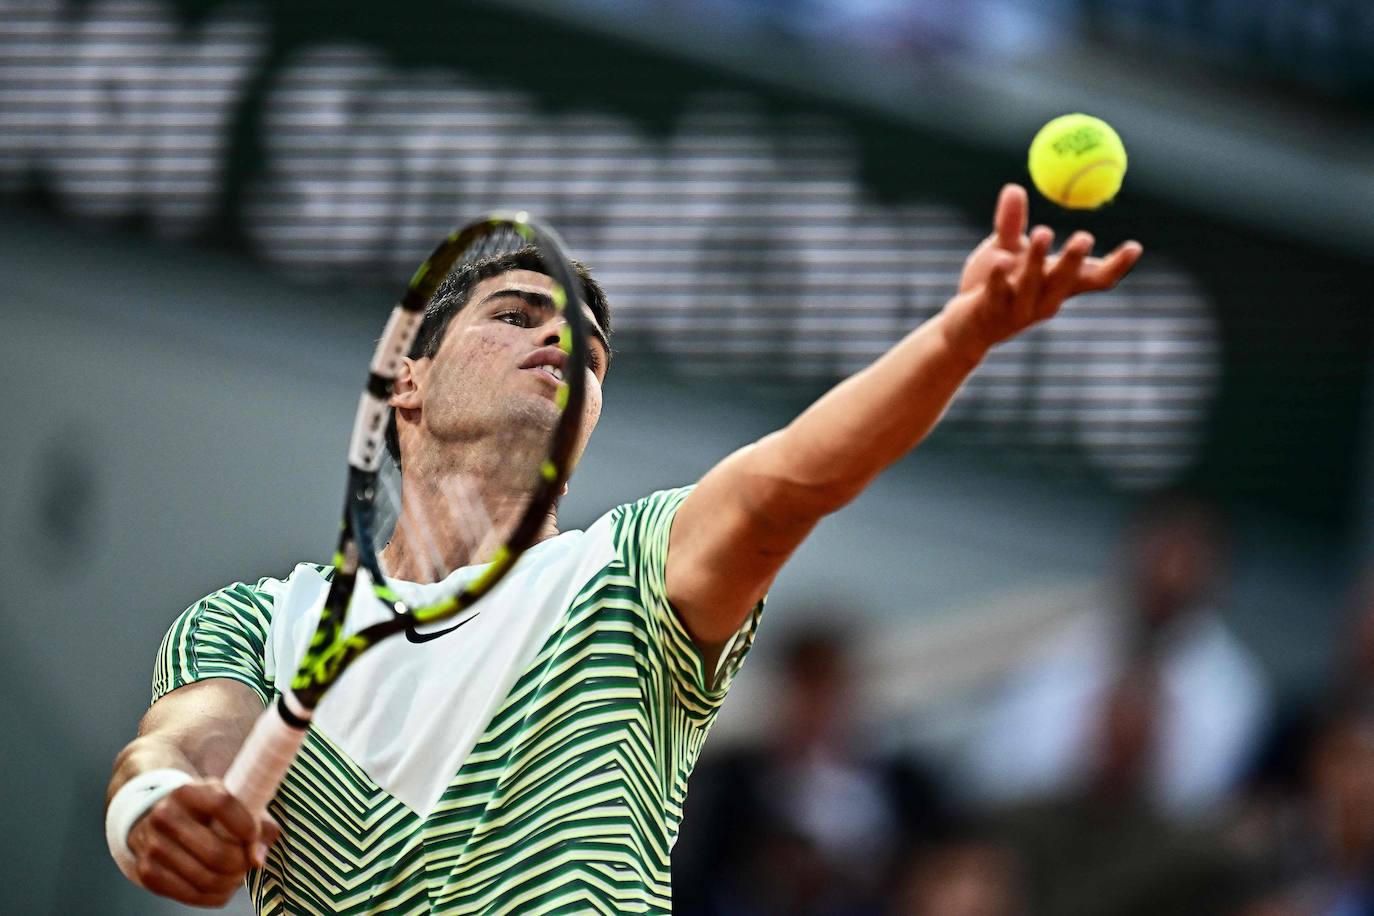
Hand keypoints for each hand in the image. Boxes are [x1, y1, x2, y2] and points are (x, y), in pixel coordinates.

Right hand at [127, 779, 278, 905]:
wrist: (156, 820)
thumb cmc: (201, 811)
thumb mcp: (225, 800)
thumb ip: (253, 818)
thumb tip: (259, 855)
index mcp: (187, 792)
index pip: (223, 806)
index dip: (247, 828)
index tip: (256, 841)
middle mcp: (165, 816)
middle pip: (217, 852)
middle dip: (241, 864)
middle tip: (248, 863)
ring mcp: (152, 846)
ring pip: (206, 878)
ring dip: (231, 882)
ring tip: (237, 875)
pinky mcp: (147, 873)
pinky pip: (192, 895)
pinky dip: (215, 896)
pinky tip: (223, 887)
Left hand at [946, 184, 1142, 356]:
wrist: (964, 328)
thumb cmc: (993, 287)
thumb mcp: (1004, 249)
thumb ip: (1011, 223)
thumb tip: (1014, 187)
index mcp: (1058, 286)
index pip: (1095, 279)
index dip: (1116, 266)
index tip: (1135, 246)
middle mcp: (1045, 301)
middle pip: (1066, 281)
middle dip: (1075, 259)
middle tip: (1085, 237)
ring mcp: (1019, 310)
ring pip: (1033, 285)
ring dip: (1038, 259)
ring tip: (1043, 232)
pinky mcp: (991, 312)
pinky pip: (998, 292)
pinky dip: (1000, 276)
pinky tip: (1001, 258)